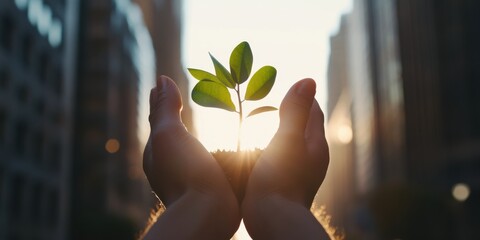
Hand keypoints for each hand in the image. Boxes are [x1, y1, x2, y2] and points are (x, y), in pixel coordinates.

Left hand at [143, 75, 239, 238]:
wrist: (207, 213)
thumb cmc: (185, 171)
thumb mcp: (169, 134)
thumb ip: (165, 108)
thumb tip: (161, 79)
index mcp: (157, 152)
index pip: (158, 117)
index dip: (162, 99)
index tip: (166, 83)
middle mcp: (170, 165)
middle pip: (172, 132)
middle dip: (175, 114)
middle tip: (182, 96)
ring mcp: (190, 177)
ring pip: (191, 146)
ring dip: (197, 131)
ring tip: (206, 116)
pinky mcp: (210, 186)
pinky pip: (209, 160)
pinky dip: (214, 149)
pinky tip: (225, 148)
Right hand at [242, 78, 329, 238]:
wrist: (273, 221)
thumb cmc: (279, 180)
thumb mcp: (287, 140)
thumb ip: (296, 112)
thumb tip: (308, 80)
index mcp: (316, 145)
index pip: (313, 111)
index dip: (301, 96)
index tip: (286, 85)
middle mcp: (312, 158)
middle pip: (304, 127)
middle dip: (291, 112)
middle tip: (272, 99)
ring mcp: (300, 172)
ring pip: (292, 143)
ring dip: (281, 130)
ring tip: (262, 121)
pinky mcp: (286, 183)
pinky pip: (282, 157)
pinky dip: (273, 148)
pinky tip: (259, 151)